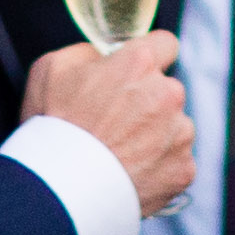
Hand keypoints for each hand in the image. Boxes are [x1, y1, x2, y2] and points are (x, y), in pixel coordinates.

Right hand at [27, 33, 192, 216]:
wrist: (61, 190)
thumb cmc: (52, 127)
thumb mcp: (52, 68)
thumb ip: (87, 52)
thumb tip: (103, 57)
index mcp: (139, 64)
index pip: (165, 44)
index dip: (149, 57)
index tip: (138, 72)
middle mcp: (168, 93)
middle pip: (168, 89)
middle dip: (148, 101)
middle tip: (116, 122)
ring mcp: (179, 134)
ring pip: (175, 127)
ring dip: (156, 135)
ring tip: (120, 152)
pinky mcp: (183, 169)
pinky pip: (175, 161)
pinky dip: (158, 167)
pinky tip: (130, 173)